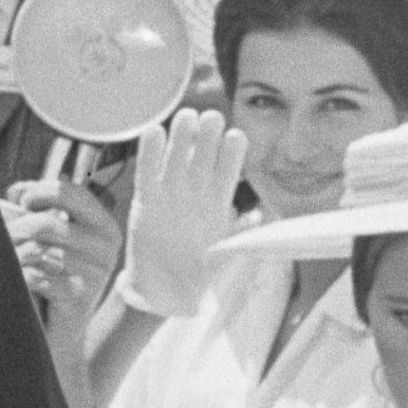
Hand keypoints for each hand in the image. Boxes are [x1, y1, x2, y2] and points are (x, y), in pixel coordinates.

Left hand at [7, 178, 124, 349]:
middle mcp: (106, 246)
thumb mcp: (50, 238)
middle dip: (14, 227)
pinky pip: (37, 276)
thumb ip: (36, 211)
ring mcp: (97, 272)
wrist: (59, 331)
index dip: (37, 191)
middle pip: (46, 223)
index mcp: (103, 226)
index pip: (69, 192)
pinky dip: (20, 275)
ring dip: (13, 252)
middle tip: (2, 235)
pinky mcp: (80, 296)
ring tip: (7, 256)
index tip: (21, 201)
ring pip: (38, 249)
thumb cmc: (51, 276)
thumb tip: (15, 191)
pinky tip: (19, 279)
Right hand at [122, 109, 246, 318]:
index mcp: (219, 202)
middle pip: (203, 156)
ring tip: (186, 116)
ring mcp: (171, 193)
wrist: (165, 290)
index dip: (232, 153)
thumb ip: (240, 236)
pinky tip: (154, 132)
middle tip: (211, 118)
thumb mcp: (225, 257)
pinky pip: (148, 173)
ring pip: (177, 157)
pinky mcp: (147, 200)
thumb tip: (261, 216)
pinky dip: (150, 153)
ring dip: (181, 137)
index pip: (229, 171)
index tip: (236, 136)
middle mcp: (196, 192)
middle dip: (208, 136)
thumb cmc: (199, 274)